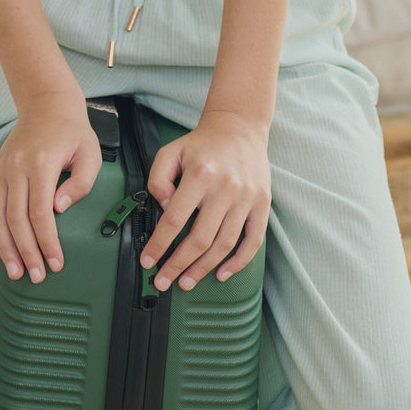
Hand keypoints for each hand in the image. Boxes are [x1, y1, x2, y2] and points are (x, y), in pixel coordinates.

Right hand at [0, 89, 102, 283]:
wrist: (46, 104)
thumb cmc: (71, 131)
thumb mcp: (89, 153)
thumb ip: (79, 183)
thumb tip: (60, 209)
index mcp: (40, 163)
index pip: (40, 213)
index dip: (47, 242)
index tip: (56, 262)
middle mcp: (16, 167)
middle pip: (16, 219)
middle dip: (26, 252)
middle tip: (36, 276)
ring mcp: (2, 169)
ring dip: (5, 248)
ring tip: (15, 272)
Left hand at [139, 110, 271, 291]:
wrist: (239, 128)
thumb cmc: (203, 144)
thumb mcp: (170, 152)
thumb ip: (158, 178)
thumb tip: (163, 207)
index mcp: (200, 175)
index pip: (174, 219)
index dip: (159, 244)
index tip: (148, 260)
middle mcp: (225, 188)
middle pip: (199, 239)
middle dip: (178, 265)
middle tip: (163, 281)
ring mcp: (246, 198)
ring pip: (224, 245)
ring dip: (203, 269)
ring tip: (187, 281)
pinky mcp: (262, 205)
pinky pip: (253, 241)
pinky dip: (238, 263)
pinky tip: (222, 273)